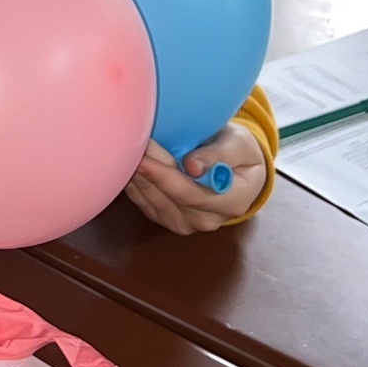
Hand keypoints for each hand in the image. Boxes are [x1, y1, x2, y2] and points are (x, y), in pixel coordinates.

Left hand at [123, 124, 267, 234]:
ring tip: (126, 150)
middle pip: (169, 197)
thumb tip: (192, 166)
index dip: (164, 175)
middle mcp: (209, 220)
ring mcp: (187, 224)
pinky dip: (135, 185)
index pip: (192, 193)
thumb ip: (219, 154)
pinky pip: (145, 204)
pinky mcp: (169, 220)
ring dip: (137, 176)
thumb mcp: (239, 144)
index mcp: (233, 202)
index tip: (144, 153)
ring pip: (153, 201)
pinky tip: (126, 166)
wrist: (239, 171)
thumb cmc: (241, 153)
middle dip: (147, 170)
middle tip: (129, 143)